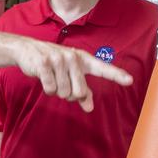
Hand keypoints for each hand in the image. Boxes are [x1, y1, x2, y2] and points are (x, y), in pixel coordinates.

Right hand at [14, 40, 132, 110]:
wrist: (28, 49)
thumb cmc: (53, 63)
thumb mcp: (70, 74)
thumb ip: (82, 90)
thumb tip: (89, 108)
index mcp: (83, 59)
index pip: (103, 68)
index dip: (116, 75)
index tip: (129, 81)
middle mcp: (73, 57)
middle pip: (79, 92)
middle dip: (70, 95)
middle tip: (63, 85)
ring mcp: (59, 60)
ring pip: (63, 93)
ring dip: (56, 91)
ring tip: (52, 78)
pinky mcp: (44, 64)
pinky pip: (50, 89)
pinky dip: (47, 89)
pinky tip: (43, 77)